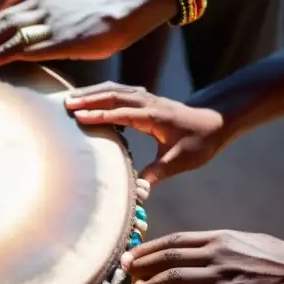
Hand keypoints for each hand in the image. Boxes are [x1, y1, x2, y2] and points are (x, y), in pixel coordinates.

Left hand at [0, 0, 132, 69]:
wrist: (125, 12)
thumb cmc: (104, 19)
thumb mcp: (71, 14)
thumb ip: (53, 22)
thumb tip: (43, 38)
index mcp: (44, 1)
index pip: (8, 13)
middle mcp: (41, 8)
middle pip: (1, 21)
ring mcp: (46, 23)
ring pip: (5, 33)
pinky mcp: (54, 40)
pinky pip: (19, 48)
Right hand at [65, 84, 224, 185]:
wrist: (218, 121)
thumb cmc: (200, 142)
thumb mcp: (180, 161)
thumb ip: (157, 174)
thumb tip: (139, 194)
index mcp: (154, 117)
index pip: (122, 113)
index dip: (99, 115)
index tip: (78, 117)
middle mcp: (149, 103)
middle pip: (114, 95)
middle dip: (88, 99)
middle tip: (65, 104)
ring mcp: (148, 98)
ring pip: (115, 90)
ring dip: (93, 92)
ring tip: (70, 98)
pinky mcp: (147, 99)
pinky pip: (120, 91)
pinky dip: (103, 91)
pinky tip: (92, 96)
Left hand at [123, 231, 283, 283]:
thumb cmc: (275, 256)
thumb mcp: (239, 241)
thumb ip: (210, 245)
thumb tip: (181, 250)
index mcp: (217, 241)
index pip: (171, 245)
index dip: (145, 253)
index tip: (125, 262)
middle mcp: (218, 260)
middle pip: (168, 269)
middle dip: (140, 280)